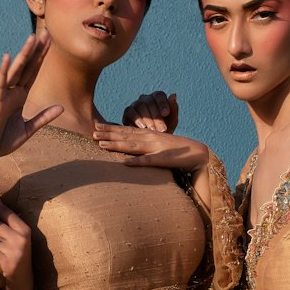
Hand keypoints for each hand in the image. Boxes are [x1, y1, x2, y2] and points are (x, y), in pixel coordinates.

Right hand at [0, 33, 61, 171]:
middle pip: (27, 67)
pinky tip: (7, 57)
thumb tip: (61, 107)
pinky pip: (0, 85)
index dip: (42, 58)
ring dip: (24, 55)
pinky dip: (3, 71)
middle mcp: (12, 93)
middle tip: (46, 32)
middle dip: (36, 50)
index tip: (50, 42)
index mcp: (20, 97)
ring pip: (15, 71)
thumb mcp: (28, 130)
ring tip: (32, 38)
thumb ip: (43, 118)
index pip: (33, 73)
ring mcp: (3, 96)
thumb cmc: (1, 141)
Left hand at [93, 122, 209, 172]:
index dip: (110, 128)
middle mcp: (149, 138)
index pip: (126, 130)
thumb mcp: (159, 146)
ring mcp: (155, 148)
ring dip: (117, 145)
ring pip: (133, 146)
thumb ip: (145, 145)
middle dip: (108, 134)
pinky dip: (137, 162)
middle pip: (125, 136)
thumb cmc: (176, 151)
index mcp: (148, 135)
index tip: (96, 127)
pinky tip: (125, 163)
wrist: (197, 152)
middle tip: (92, 132)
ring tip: (101, 145)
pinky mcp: (163, 159)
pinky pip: (148, 161)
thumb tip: (132, 148)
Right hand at [122, 90, 178, 132]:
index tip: (166, 113)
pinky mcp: (128, 112)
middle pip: (149, 102)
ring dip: (147, 119)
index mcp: (158, 98)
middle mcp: (146, 98)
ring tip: (153, 130)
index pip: (159, 95)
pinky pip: (131, 112)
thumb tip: (173, 95)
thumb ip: (173, 109)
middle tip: (162, 129)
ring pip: (140, 106)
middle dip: (156, 116)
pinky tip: (143, 127)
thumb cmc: (163, 129)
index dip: (162, 103)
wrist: (152, 141)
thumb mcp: (172, 121)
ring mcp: (136, 104)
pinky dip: (137, 119)